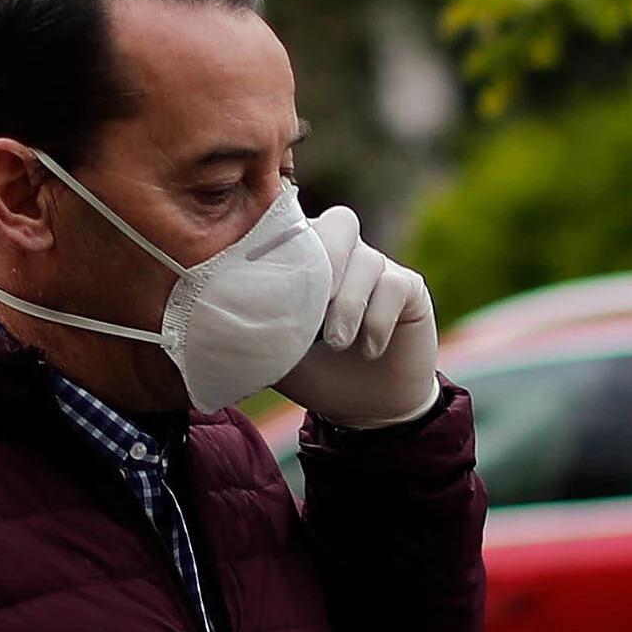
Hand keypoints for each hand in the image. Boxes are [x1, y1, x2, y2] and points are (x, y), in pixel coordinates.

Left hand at [275, 207, 443, 430]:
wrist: (366, 408)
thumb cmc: (316, 372)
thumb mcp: (276, 354)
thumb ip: (255, 327)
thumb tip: (222, 318)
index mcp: (309, 259)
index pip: (297, 228)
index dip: (286, 246)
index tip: (271, 286)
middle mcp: (347, 255)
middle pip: (341, 222)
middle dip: (325, 259)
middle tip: (311, 305)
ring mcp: (380, 269)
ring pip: (368, 260)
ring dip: (347, 304)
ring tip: (336, 343)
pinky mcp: (409, 289)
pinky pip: (395, 286)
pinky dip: (377, 319)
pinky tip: (368, 350)